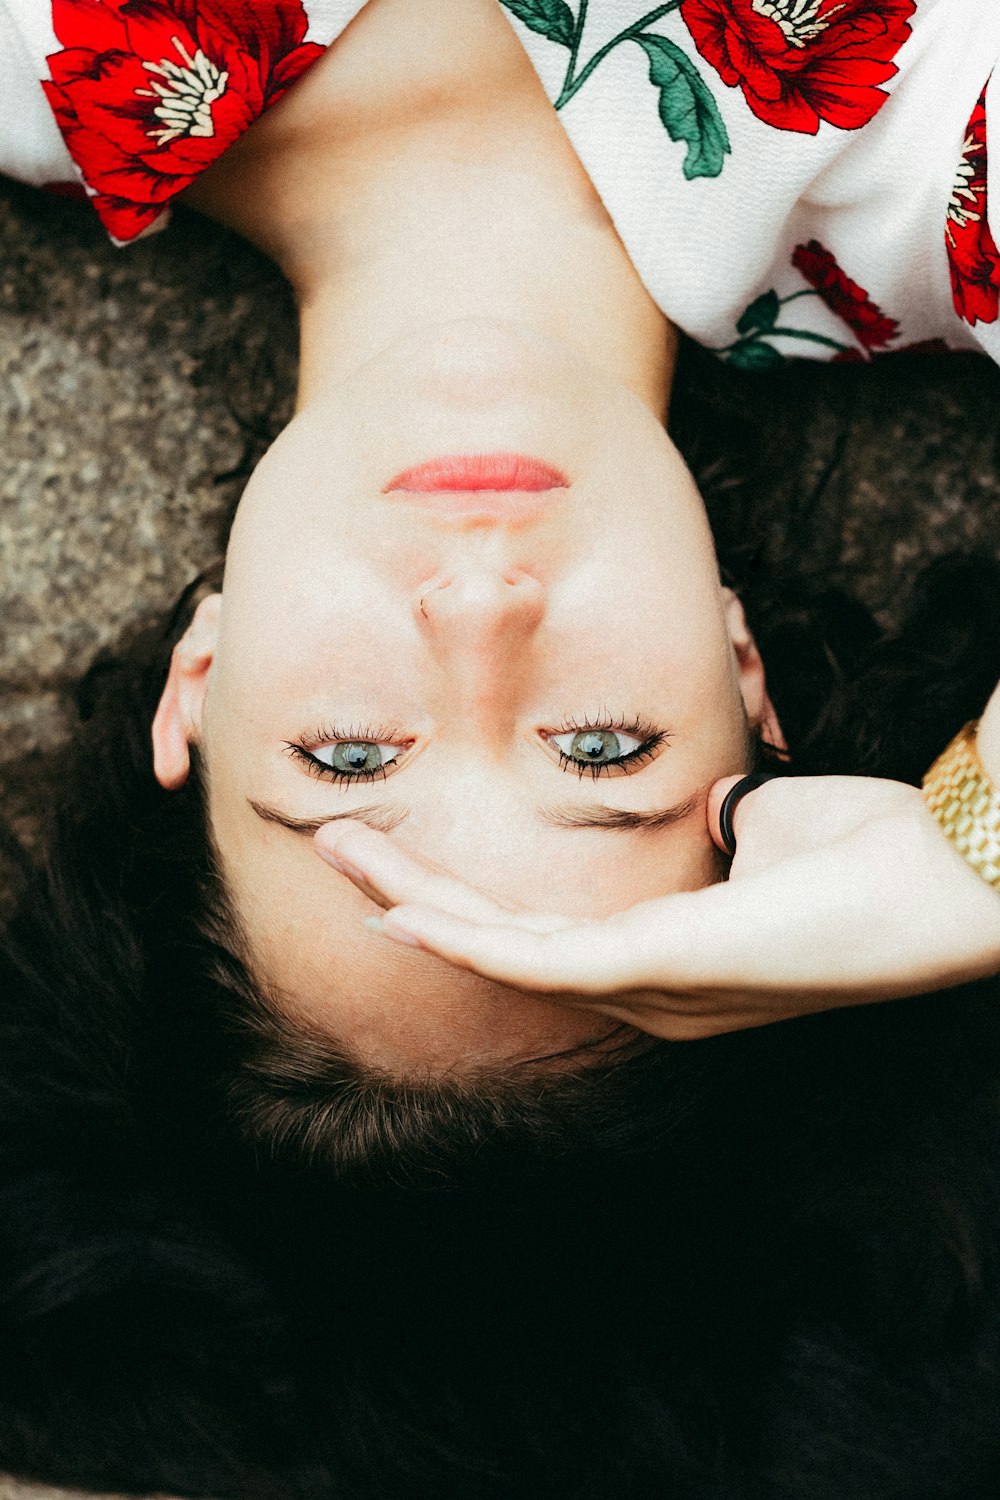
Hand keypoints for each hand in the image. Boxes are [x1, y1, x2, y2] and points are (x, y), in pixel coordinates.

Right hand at [314, 777, 999, 1040]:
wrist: (941, 877)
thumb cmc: (865, 852)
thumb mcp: (763, 832)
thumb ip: (712, 828)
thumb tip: (704, 808)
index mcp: (666, 966)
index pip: (539, 931)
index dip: (462, 898)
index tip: (403, 860)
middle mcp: (643, 997)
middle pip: (498, 942)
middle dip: (411, 890)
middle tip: (336, 846)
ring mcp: (643, 992)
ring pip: (497, 947)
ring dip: (412, 896)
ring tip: (339, 850)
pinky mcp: (651, 969)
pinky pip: (533, 957)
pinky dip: (460, 933)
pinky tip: (402, 908)